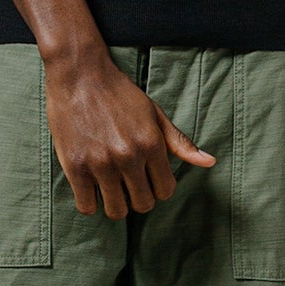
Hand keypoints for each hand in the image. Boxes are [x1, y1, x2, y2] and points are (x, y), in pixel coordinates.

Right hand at [44, 47, 213, 217]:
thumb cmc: (120, 94)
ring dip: (114, 204)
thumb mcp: (154, 113)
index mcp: (151, 143)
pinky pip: (86, 206)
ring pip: (116, 211)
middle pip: (142, 204)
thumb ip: (179, 142)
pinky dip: (89, 203)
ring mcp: (101, 163)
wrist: (79, 74)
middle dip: (137, 198)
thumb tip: (209, 162)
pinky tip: (90, 188)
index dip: (158, 189)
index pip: (165, 191)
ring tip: (109, 188)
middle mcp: (129, 156)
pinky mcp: (75, 166)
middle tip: (127, 185)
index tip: (146, 180)